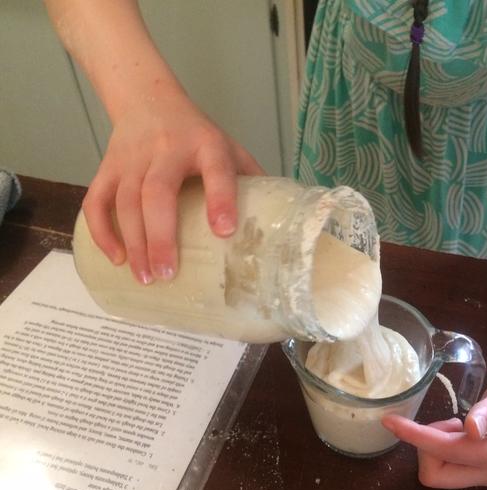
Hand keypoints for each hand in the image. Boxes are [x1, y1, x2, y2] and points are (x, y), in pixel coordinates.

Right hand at [82, 92, 263, 283]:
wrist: (148, 99)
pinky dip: (102, 230)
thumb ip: (250, 180)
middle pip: (157, 192)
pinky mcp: (108, 166)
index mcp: (206, 145)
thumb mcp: (229, 148)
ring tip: (146, 277)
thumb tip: (274, 228)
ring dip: (133, 242)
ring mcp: (133, 158)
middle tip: (168, 273)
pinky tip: (117, 258)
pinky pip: (97, 200)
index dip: (221, 199)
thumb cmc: (197, 136)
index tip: (224, 232)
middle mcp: (167, 149)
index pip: (216, 170)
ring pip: (125, 201)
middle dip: (161, 235)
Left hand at [382, 367, 486, 488]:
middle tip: (444, 419)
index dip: (417, 436)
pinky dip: (440, 447)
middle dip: (426, 446)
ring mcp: (485, 475)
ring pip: (436, 472)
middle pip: (436, 474)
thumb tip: (472, 429)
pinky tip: (457, 429)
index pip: (448, 451)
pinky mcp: (477, 471)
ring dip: (433, 446)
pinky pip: (444, 466)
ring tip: (454, 421)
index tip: (392, 421)